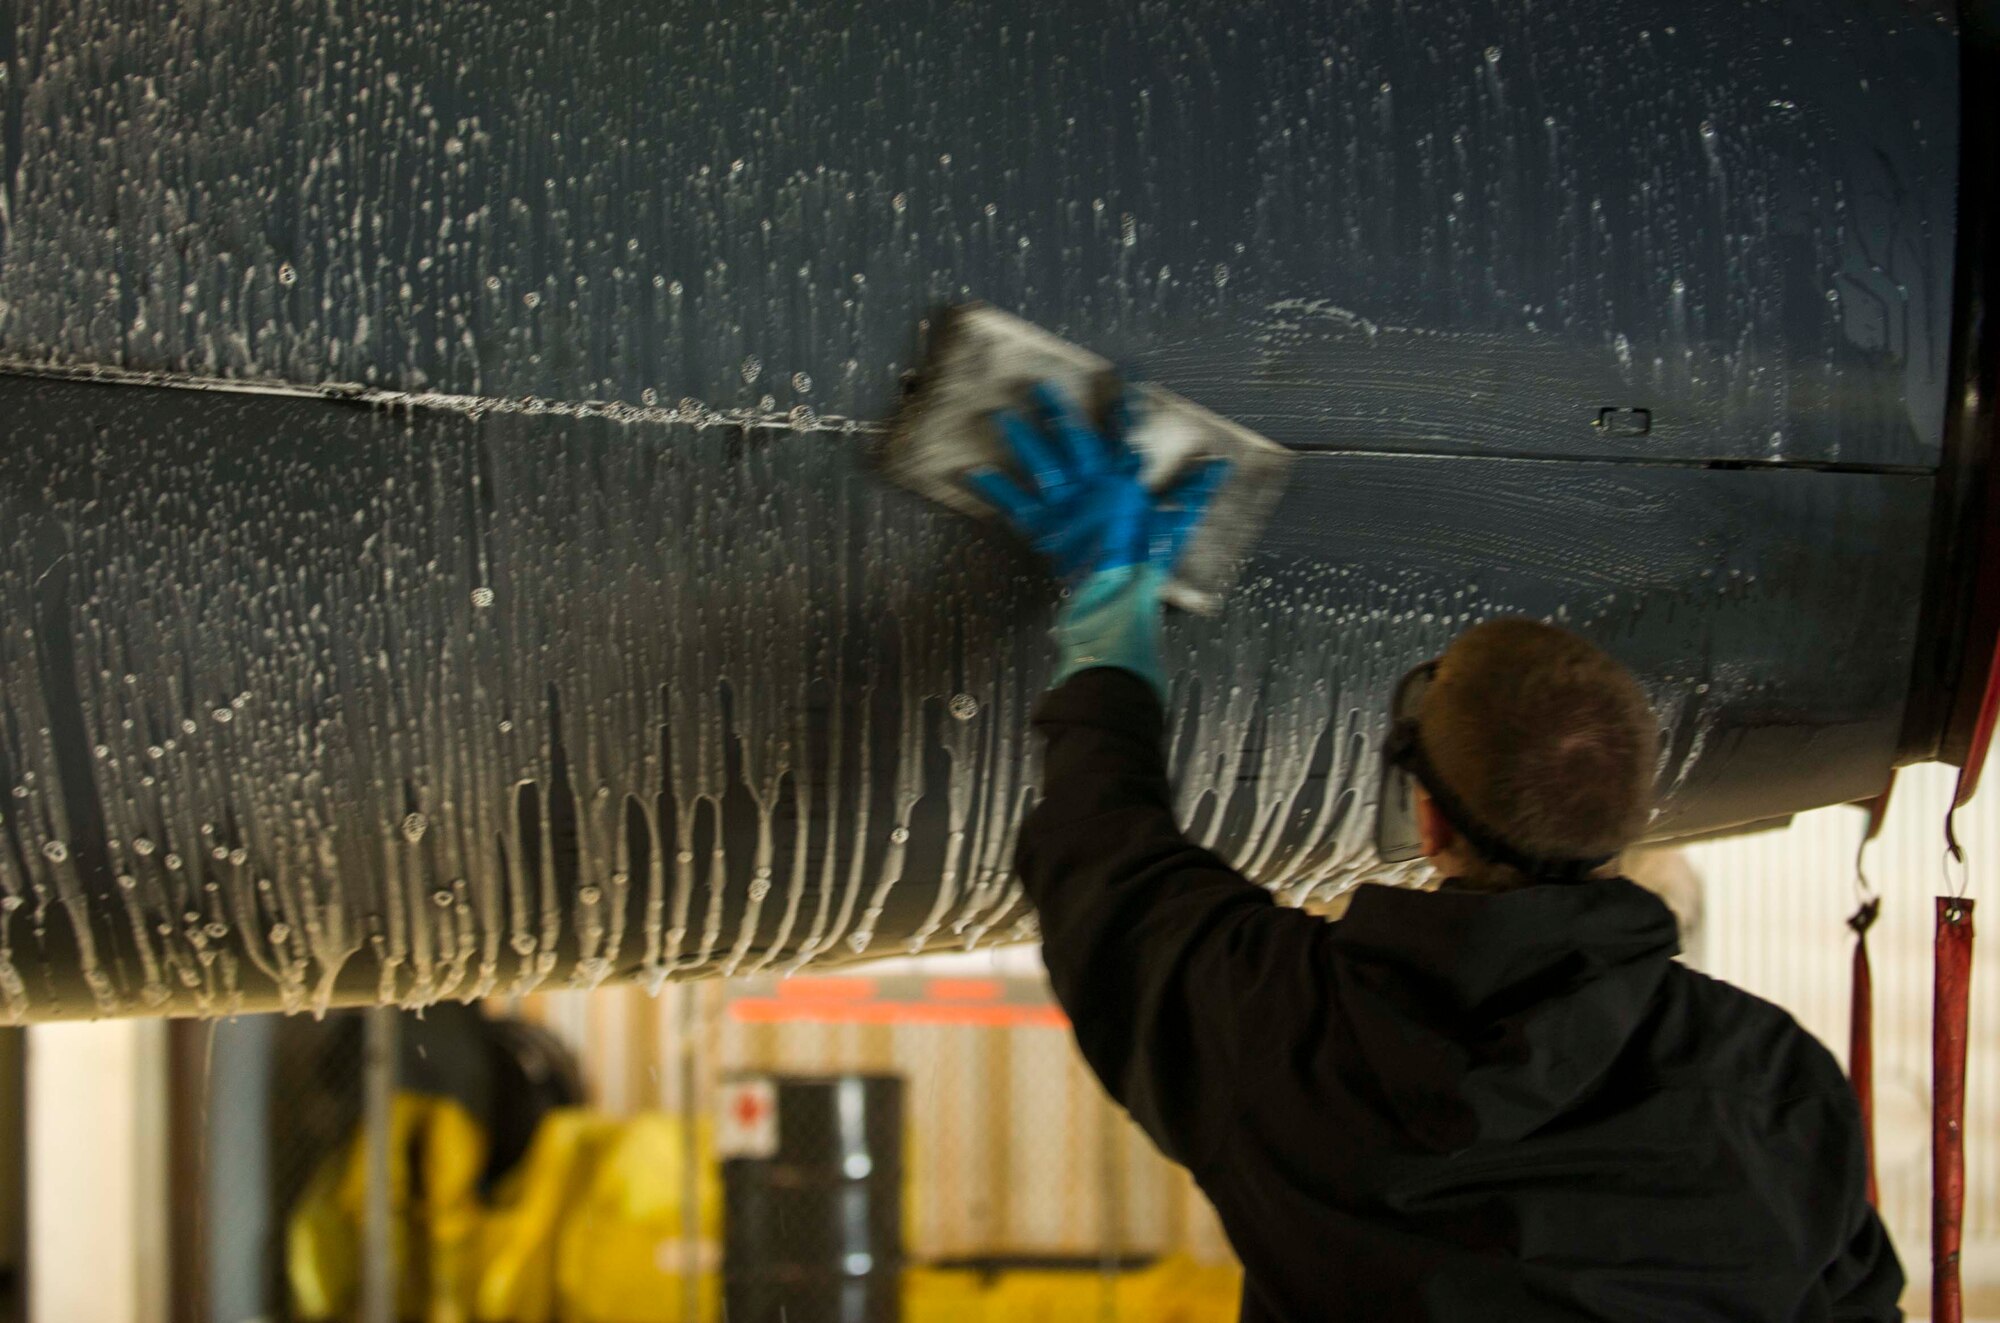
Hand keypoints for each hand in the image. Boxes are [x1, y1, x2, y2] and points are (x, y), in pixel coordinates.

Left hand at [966, 382, 1229, 582]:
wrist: (1116, 594)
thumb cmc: (1146, 559)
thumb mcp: (1175, 522)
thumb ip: (1194, 491)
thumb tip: (1219, 464)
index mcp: (1122, 480)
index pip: (1125, 432)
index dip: (1125, 402)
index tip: (1126, 370)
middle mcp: (1091, 483)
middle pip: (1073, 439)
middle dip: (1056, 409)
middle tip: (1036, 384)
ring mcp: (1064, 504)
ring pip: (1041, 462)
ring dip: (1021, 438)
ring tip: (998, 414)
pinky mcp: (1042, 526)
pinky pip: (1014, 504)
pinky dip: (994, 489)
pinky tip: (972, 472)